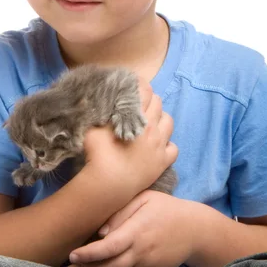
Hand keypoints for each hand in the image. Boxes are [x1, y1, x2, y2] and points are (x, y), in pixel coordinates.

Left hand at [66, 190, 196, 266]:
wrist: (195, 230)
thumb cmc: (166, 208)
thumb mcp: (145, 198)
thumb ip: (122, 211)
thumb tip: (101, 231)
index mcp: (137, 231)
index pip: (109, 247)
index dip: (89, 254)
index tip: (72, 255)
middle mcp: (140, 252)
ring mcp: (146, 265)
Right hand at [82, 77, 178, 198]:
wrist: (109, 183)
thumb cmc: (98, 153)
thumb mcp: (93, 127)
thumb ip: (99, 112)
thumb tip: (100, 100)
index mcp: (137, 115)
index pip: (145, 90)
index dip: (139, 84)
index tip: (132, 84)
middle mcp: (152, 127)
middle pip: (158, 103)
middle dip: (149, 99)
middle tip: (138, 103)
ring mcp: (160, 144)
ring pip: (169, 121)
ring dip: (161, 118)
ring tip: (150, 122)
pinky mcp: (163, 162)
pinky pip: (173, 147)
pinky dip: (167, 143)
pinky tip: (158, 145)